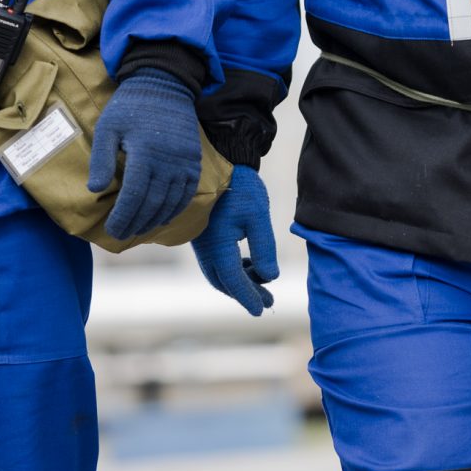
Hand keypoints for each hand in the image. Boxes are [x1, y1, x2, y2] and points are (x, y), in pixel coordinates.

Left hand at [87, 67, 201, 239]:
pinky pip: (187, 193)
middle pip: (152, 203)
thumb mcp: (108, 127)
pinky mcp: (194, 161)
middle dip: (135, 223)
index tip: (112, 229)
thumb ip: (101, 159)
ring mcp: (185, 162)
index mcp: (145, 152)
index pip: (134, 196)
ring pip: (170, 202)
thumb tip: (94, 190)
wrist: (165, 85)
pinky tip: (162, 217)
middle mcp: (168, 161)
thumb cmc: (131, 106)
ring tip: (138, 229)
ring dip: (153, 220)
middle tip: (121, 234)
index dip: (122, 217)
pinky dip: (175, 209)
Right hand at [190, 166, 278, 315]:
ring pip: (218, 271)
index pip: (233, 280)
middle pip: (223, 281)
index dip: (248, 296)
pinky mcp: (202, 233)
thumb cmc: (240, 186)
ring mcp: (200, 241)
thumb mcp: (257, 216)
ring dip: (238, 280)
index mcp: (216, 245)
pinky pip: (215, 260)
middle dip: (245, 293)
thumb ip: (264, 248)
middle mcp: (204, 247)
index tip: (261, 310)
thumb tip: (270, 277)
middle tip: (267, 301)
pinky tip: (248, 262)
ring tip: (262, 281)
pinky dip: (232, 267)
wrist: (219, 160)